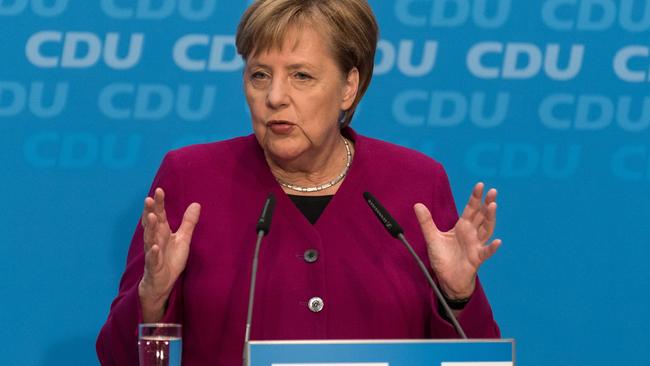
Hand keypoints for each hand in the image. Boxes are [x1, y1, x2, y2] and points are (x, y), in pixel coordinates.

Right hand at [138, 188, 200, 321]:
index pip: (160, 215)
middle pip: (152, 224)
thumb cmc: (170, 259)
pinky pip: (152, 259)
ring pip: (150, 239)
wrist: (162, 283)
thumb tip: (196, 204)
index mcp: (162, 232)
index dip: (159, 203)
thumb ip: (188, 222)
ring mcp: (153, 253)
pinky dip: (153, 253)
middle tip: (149, 198)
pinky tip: (154, 247)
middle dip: (150, 211)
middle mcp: (155, 240)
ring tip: (151, 217)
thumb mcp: (183, 239)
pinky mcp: (153, 267)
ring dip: (150, 228)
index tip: (160, 190)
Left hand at [414, 182, 500, 299]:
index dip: (475, 197)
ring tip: (493, 206)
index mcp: (462, 227)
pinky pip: (486, 252)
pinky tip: (497, 242)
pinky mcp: (476, 258)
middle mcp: (471, 234)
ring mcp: (476, 245)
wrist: (447, 278)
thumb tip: (417, 205)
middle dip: (487, 204)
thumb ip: (426, 222)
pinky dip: (492, 248)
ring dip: (490, 219)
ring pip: (486, 230)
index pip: (471, 209)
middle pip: (482, 216)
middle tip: (492, 191)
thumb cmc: (443, 257)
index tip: (480, 185)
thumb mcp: (432, 238)